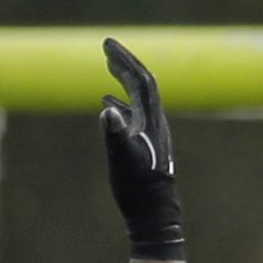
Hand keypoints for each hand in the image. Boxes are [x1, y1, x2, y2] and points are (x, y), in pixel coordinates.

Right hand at [100, 39, 186, 259]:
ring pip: (139, 98)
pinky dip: (121, 102)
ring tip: (108, 65)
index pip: (140, 81)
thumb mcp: (122, 161)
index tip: (106, 44)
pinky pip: (135, 115)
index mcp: (152, 122)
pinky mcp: (147, 146)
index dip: (125, 60)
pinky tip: (108, 102)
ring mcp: (152, 135)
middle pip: (142, 84)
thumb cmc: (139, 192)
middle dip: (125, 62)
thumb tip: (107, 110)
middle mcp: (156, 124)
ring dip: (124, 79)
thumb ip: (115, 134)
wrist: (156, 217)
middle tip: (106, 46)